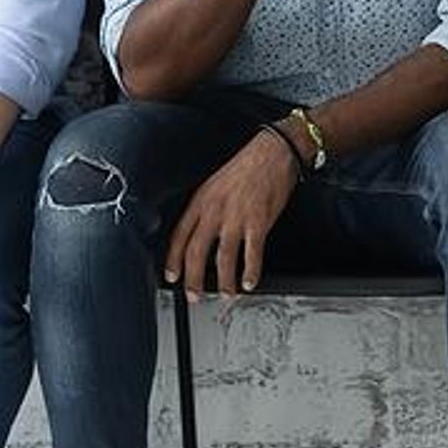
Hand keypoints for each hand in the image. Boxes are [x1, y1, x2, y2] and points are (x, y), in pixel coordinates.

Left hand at [165, 130, 297, 297]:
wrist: (274, 153)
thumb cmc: (247, 166)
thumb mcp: (214, 184)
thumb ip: (205, 209)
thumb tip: (198, 234)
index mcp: (202, 201)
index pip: (179, 237)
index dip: (173, 261)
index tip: (173, 276)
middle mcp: (215, 211)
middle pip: (196, 253)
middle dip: (193, 279)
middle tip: (195, 295)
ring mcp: (237, 217)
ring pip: (223, 259)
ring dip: (224, 281)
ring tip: (226, 293)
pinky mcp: (259, 222)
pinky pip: (252, 254)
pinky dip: (250, 272)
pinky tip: (249, 282)